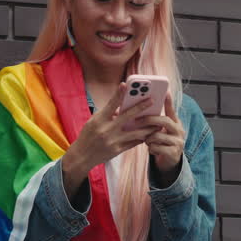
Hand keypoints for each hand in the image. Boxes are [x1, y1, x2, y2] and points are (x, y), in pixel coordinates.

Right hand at [60, 82, 157, 196]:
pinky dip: (142, 137)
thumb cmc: (88, 136)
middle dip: (141, 107)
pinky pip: (133, 142)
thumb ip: (107, 114)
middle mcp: (106, 130)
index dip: (118, 94)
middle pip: (127, 116)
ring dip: (148, 127)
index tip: (126, 84)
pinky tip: (150, 133)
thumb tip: (122, 107)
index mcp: (99, 120)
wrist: (82, 156)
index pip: (110, 104)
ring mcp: (113, 141)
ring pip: (136, 132)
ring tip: (158, 122)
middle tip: (152, 100)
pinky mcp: (117, 150)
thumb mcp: (93, 122)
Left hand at [144, 93, 185, 179]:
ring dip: (148, 138)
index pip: (171, 110)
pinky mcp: (174, 153)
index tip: (165, 92)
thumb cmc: (161, 142)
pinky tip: (151, 149)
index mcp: (175, 123)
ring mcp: (178, 142)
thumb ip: (154, 121)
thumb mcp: (161, 130)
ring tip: (147, 141)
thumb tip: (137, 110)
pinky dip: (151, 148)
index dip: (169, 102)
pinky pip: (156, 147)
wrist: (169, 161)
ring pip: (158, 135)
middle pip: (164, 121)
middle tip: (136, 121)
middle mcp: (179, 131)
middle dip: (149, 120)